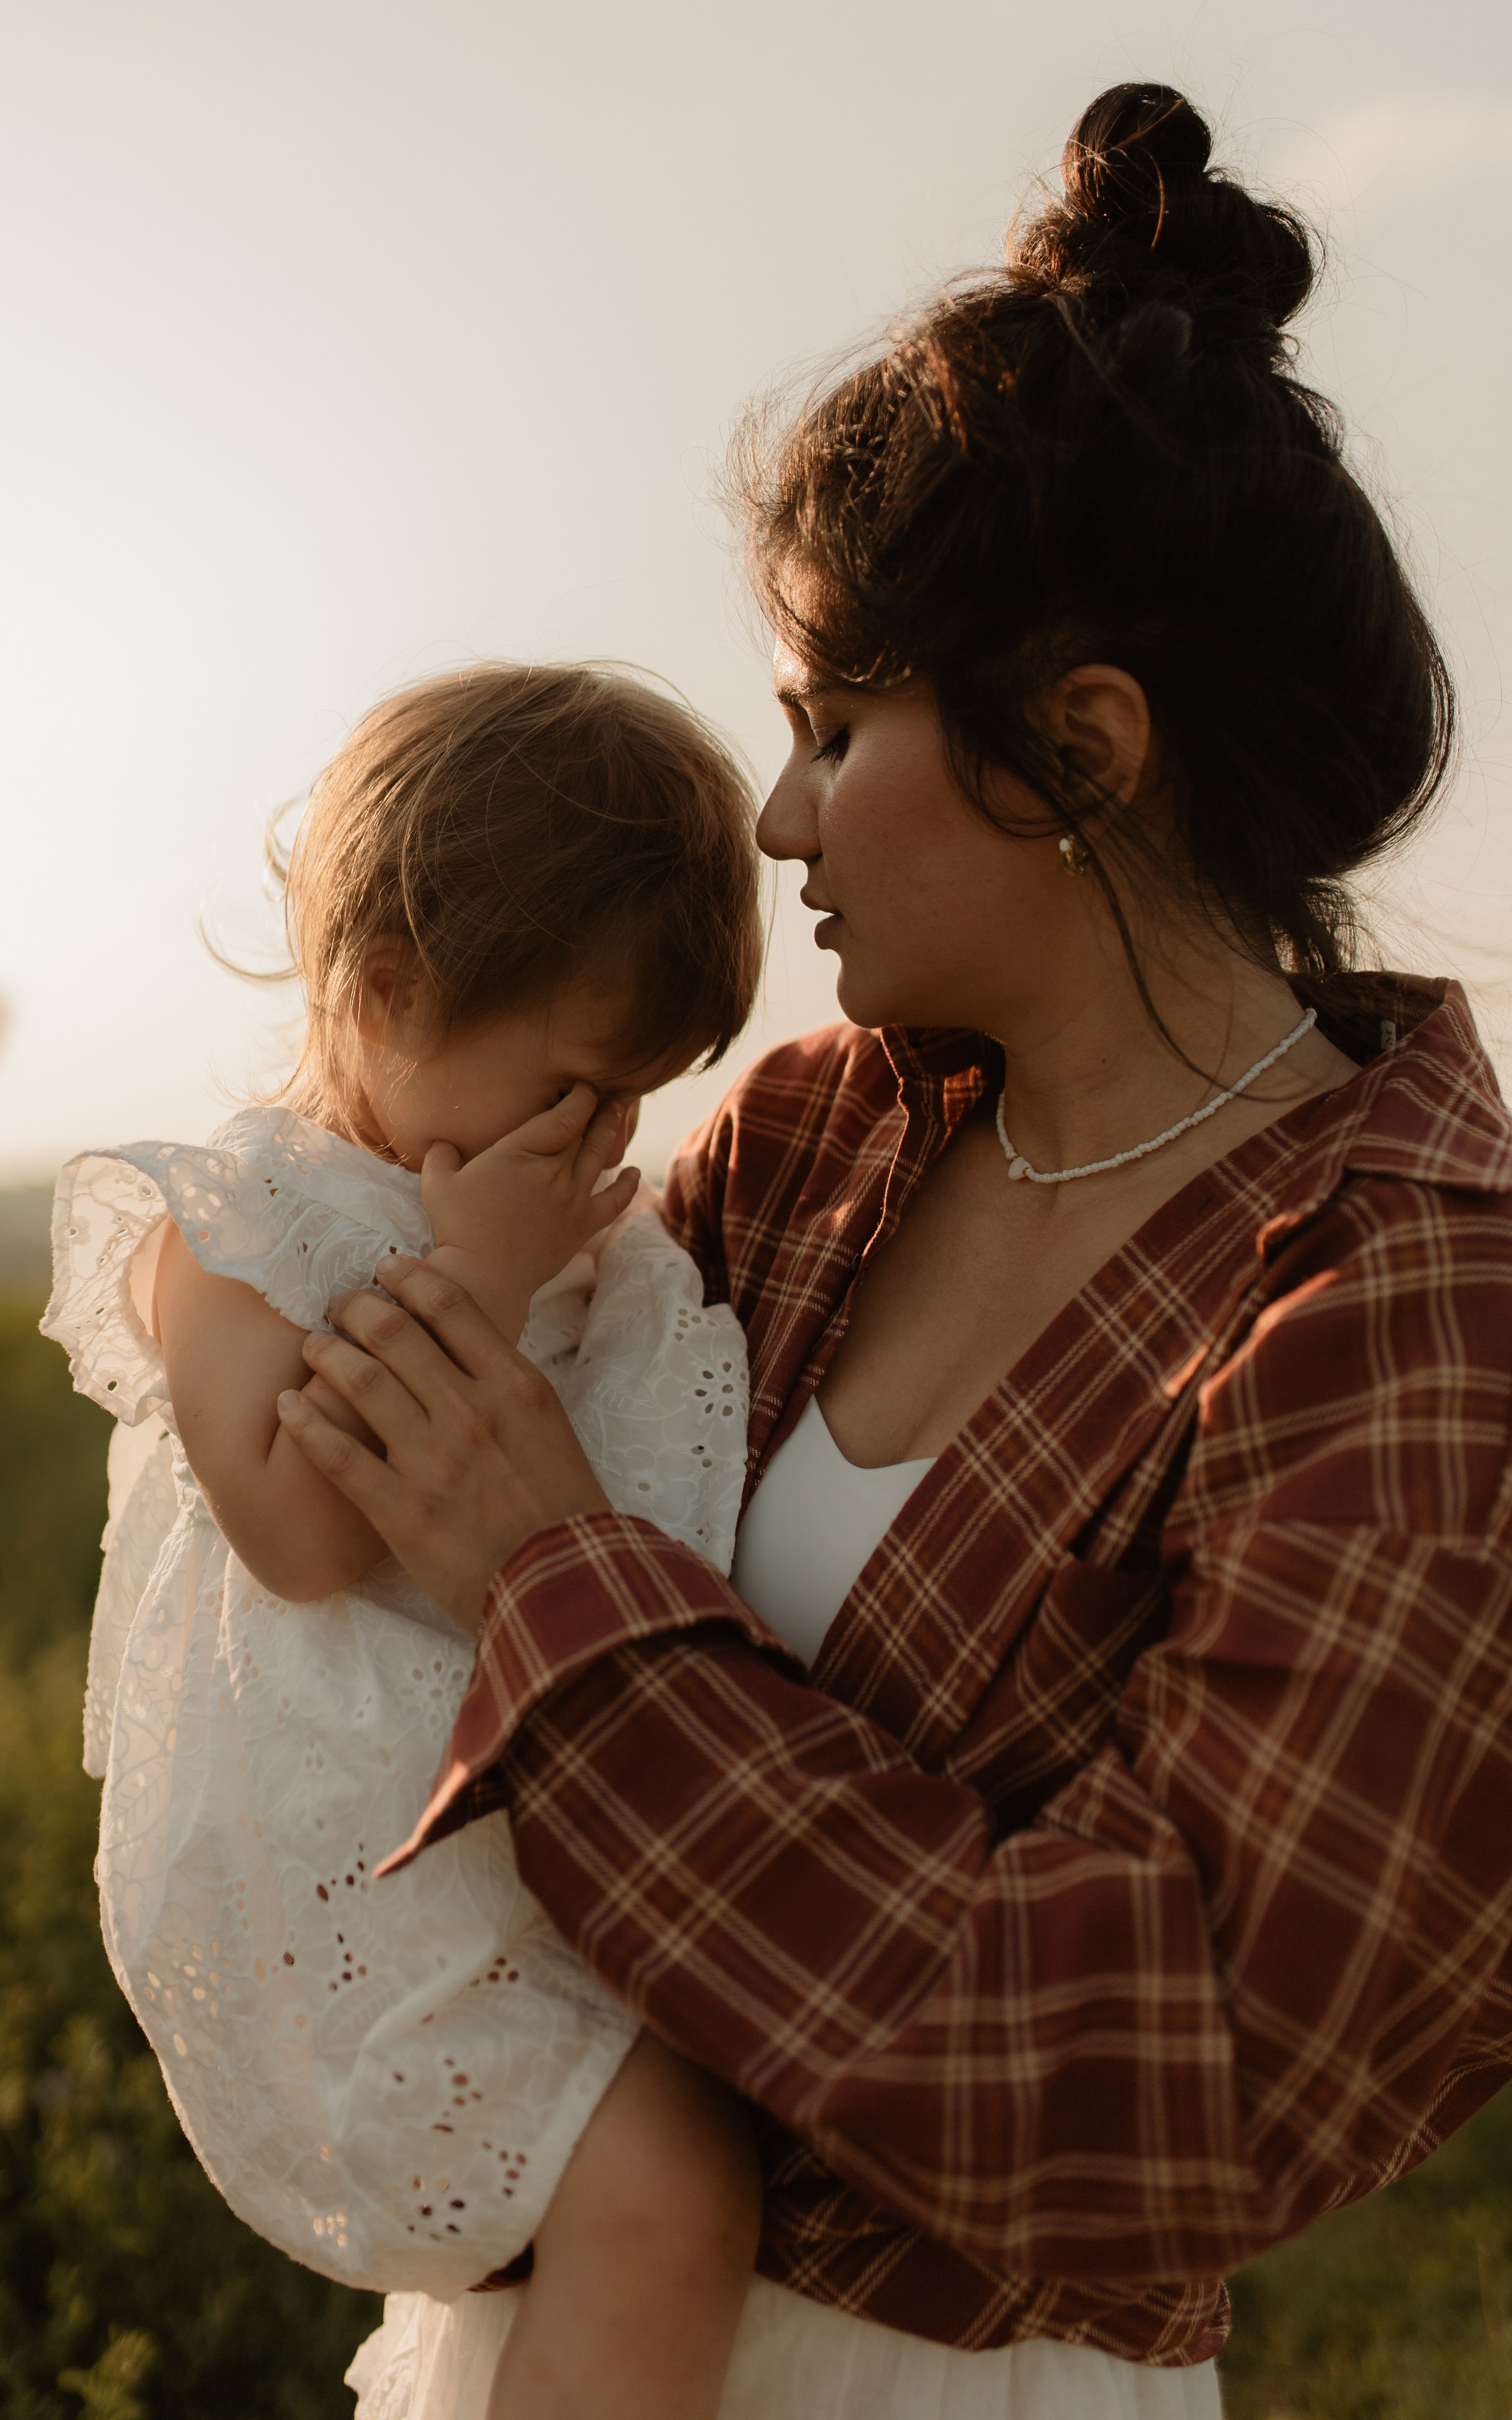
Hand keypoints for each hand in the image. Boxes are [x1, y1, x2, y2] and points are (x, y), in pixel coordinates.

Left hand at [275, 1256, 611, 1628]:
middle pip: (393, 1332)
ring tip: (313, 1346)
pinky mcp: (401, 1510)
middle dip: (356, 1307)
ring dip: (327, 1353)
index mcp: (515, 1386)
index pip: (450, 1305)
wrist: (569, 1588)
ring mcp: (433, 1460)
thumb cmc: (567, 1512)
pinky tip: (288, 1407)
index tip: (386, 1269)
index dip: (408, 1278)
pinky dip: (306, 1423)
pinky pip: (338, 1456)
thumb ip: (510, 1389)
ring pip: (360, 1381)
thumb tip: (467, 1353)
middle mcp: (470, 1411)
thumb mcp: (554, 1430)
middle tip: (338, 1304)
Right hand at [421, 1085, 639, 1339]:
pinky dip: (626, 1185)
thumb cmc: (458, 1228)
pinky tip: (632, 1173)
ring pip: (599, 1156)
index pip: (563, 1116)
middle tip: (608, 1091)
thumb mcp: (437, 1184)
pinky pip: (614, 1201)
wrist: (484, 1276)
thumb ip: (440, 1155)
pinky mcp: (582, 1225)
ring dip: (612, 1131)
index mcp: (520, 1153)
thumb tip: (441, 1142)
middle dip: (598, 1107)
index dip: (579, 1097)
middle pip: (585, 1131)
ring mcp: (572, 1198)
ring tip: (619, 1111)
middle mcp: (553, 1170)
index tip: (583, 1086)